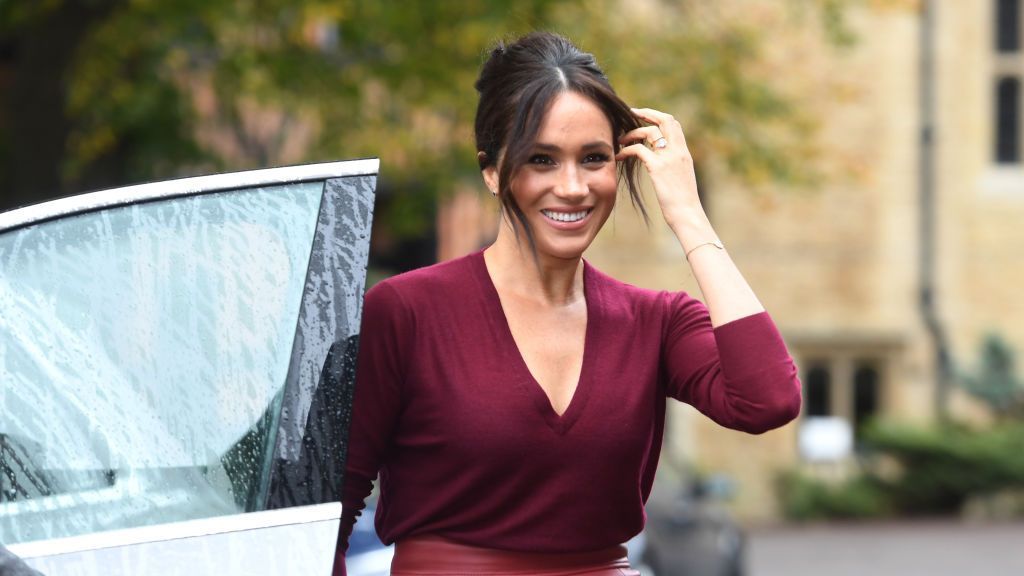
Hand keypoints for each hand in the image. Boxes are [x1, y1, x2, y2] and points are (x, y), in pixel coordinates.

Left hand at [616, 107, 703, 229]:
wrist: (688, 215)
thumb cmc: (683, 204)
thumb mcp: (681, 180)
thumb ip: (674, 168)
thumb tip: (663, 168)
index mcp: (684, 153)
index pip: (674, 124)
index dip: (658, 117)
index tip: (644, 117)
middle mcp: (679, 151)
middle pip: (665, 119)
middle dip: (647, 113)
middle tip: (631, 113)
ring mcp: (669, 158)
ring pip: (650, 131)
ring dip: (632, 133)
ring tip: (620, 140)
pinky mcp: (658, 168)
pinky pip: (638, 149)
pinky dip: (626, 150)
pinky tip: (619, 156)